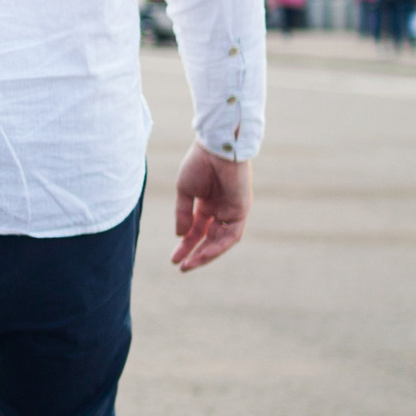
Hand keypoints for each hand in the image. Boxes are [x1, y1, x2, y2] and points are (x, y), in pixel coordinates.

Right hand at [171, 143, 250, 271]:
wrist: (216, 148)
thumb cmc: (199, 164)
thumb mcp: (185, 191)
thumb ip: (183, 214)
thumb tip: (180, 235)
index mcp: (207, 204)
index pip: (196, 230)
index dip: (185, 245)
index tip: (174, 259)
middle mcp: (221, 210)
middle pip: (208, 238)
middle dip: (195, 253)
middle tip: (181, 267)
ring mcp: (232, 211)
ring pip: (221, 241)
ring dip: (206, 254)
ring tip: (190, 264)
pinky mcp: (241, 211)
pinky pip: (232, 235)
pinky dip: (218, 245)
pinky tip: (204, 251)